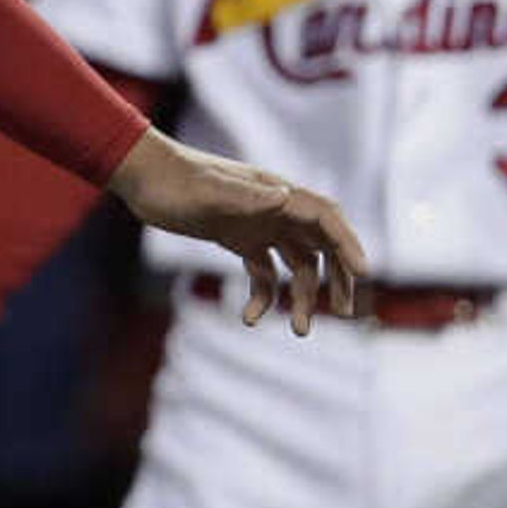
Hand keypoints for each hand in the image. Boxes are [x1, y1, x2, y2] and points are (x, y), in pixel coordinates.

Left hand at [103, 128, 365, 333]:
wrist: (142, 176)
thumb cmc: (173, 180)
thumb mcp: (207, 190)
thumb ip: (244, 196)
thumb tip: (284, 196)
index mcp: (275, 192)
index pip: (326, 217)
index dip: (348, 243)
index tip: (364, 273)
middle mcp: (275, 208)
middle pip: (322, 245)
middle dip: (337, 278)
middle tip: (343, 312)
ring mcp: (259, 224)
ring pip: (297, 264)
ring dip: (302, 296)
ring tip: (300, 330)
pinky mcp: (239, 239)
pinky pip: (264, 272)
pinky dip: (264, 296)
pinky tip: (249, 318)